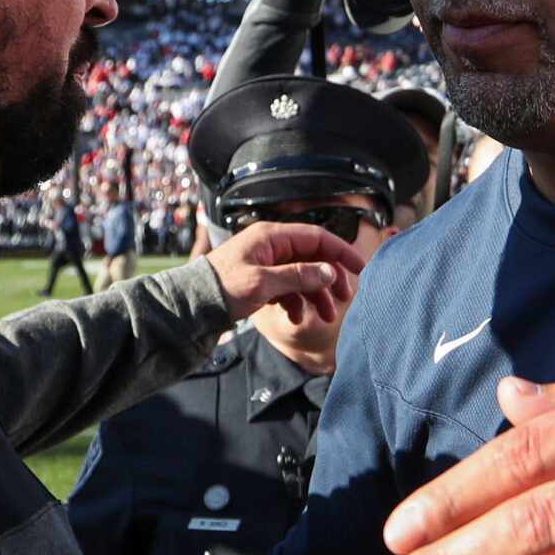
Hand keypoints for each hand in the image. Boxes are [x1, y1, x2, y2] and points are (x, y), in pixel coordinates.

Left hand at [207, 221, 363, 324]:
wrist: (193, 306)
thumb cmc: (221, 288)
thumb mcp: (263, 283)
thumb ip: (299, 276)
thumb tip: (330, 273)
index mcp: (272, 237)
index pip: (317, 238)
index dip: (341, 252)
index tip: (361, 268)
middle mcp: (271, 247)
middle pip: (313, 258)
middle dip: (331, 279)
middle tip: (345, 298)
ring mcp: (267, 264)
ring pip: (303, 276)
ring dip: (316, 296)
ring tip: (326, 317)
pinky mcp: (261, 281)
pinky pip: (288, 289)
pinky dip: (296, 303)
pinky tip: (295, 318)